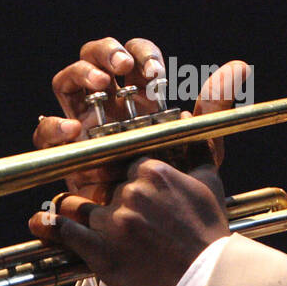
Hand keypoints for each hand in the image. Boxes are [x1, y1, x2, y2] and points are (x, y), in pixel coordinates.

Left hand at [28, 37, 251, 285]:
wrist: (206, 283)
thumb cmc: (208, 233)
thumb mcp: (209, 177)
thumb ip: (205, 127)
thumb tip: (231, 70)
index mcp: (153, 169)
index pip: (120, 161)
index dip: (117, 173)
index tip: (117, 180)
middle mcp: (130, 190)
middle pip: (96, 182)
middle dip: (99, 193)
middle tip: (102, 203)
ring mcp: (113, 220)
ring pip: (75, 205)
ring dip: (76, 213)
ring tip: (83, 221)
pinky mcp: (99, 250)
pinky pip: (61, 230)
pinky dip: (49, 228)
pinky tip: (41, 224)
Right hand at [31, 35, 249, 199]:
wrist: (157, 232)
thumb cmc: (176, 185)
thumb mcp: (198, 146)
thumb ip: (214, 108)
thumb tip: (239, 65)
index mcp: (137, 96)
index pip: (133, 58)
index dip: (141, 54)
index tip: (158, 72)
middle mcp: (107, 105)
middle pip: (94, 59)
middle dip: (105, 53)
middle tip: (122, 66)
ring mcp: (83, 126)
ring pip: (67, 85)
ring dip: (81, 76)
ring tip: (101, 84)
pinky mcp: (65, 154)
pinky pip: (48, 133)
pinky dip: (55, 126)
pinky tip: (73, 130)